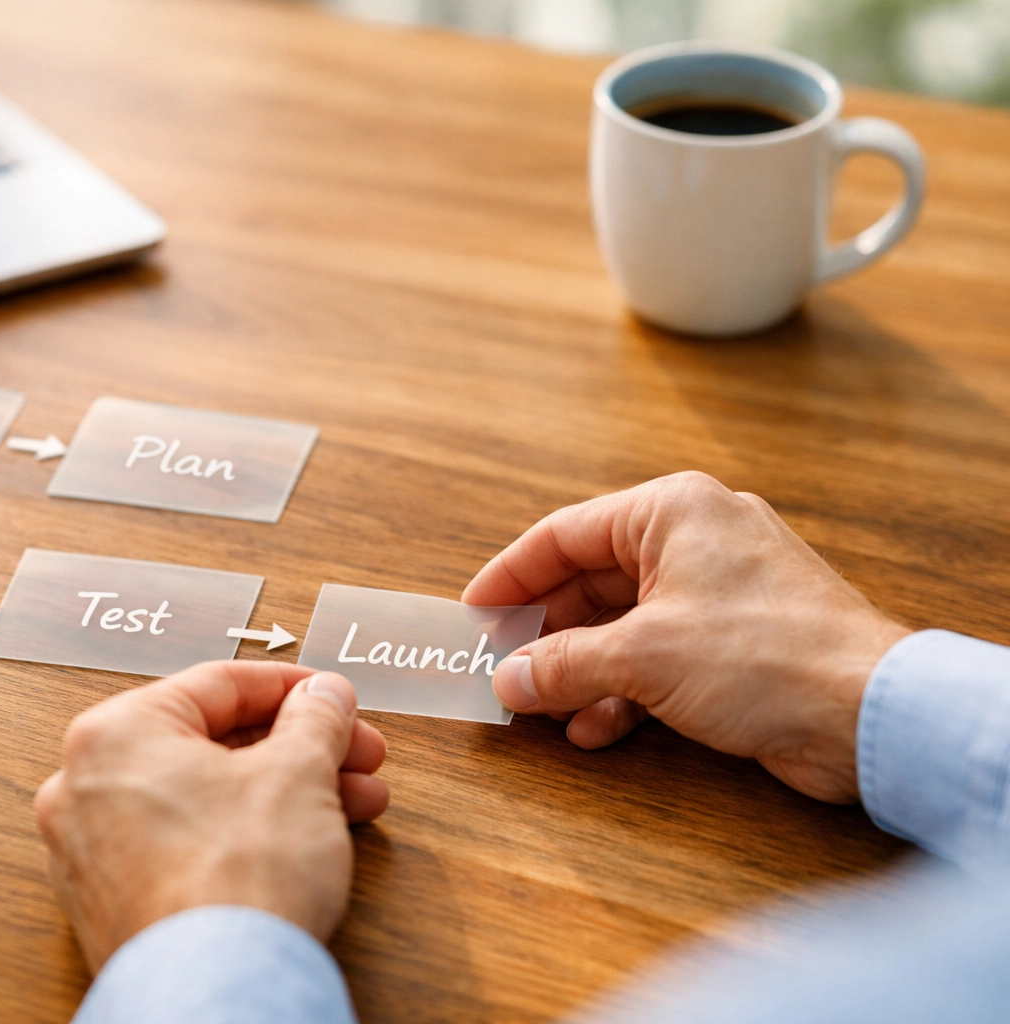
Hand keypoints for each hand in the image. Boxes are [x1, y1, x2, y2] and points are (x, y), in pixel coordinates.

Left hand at [34, 662, 389, 970]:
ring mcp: (93, 852)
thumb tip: (323, 698)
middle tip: (352, 754)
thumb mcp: (298, 773)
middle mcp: (85, 787)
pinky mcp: (113, 903)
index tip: (332, 698)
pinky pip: (186, 845)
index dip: (292, 689)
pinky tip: (301, 843)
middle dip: (297, 750)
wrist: (216, 992)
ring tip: (350, 805)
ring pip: (204, 798)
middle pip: (212, 744)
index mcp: (114, 733)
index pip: (218, 684)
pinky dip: (242, 836)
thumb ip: (314, 719)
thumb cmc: (234, 884)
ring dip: (283, 793)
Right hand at [463, 472, 908, 802]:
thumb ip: (563, 664)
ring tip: (542, 708)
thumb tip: (508, 679)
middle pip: (590, 582)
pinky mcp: (737, 644)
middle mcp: (695, 541)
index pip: (563, 534)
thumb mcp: (641, 656)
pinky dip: (622, 691)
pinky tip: (594, 728)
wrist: (867, 713)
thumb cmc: (765, 655)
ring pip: (622, 626)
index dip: (510, 577)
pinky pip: (657, 658)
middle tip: (501, 669)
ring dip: (580, 670)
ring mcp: (719, 593)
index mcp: (671, 511)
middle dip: (546, 634)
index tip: (471, 614)